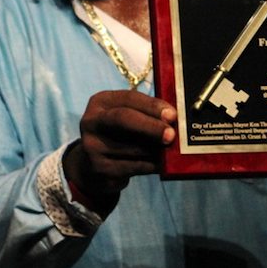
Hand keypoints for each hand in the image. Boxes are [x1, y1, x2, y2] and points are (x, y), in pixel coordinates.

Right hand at [62, 90, 176, 201]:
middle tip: (171, 134)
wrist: (92, 165)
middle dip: (150, 126)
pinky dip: (151, 165)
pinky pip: (133, 167)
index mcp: (100, 102)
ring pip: (132, 148)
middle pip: (123, 119)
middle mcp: (91, 122)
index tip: (172, 115)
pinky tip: (161, 164)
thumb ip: (146, 113)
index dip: (152, 106)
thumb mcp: (126, 117)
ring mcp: (92, 146)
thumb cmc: (118, 134)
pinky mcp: (99, 169)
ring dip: (156, 149)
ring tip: (171, 149)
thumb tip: (174, 120)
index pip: (128, 99)